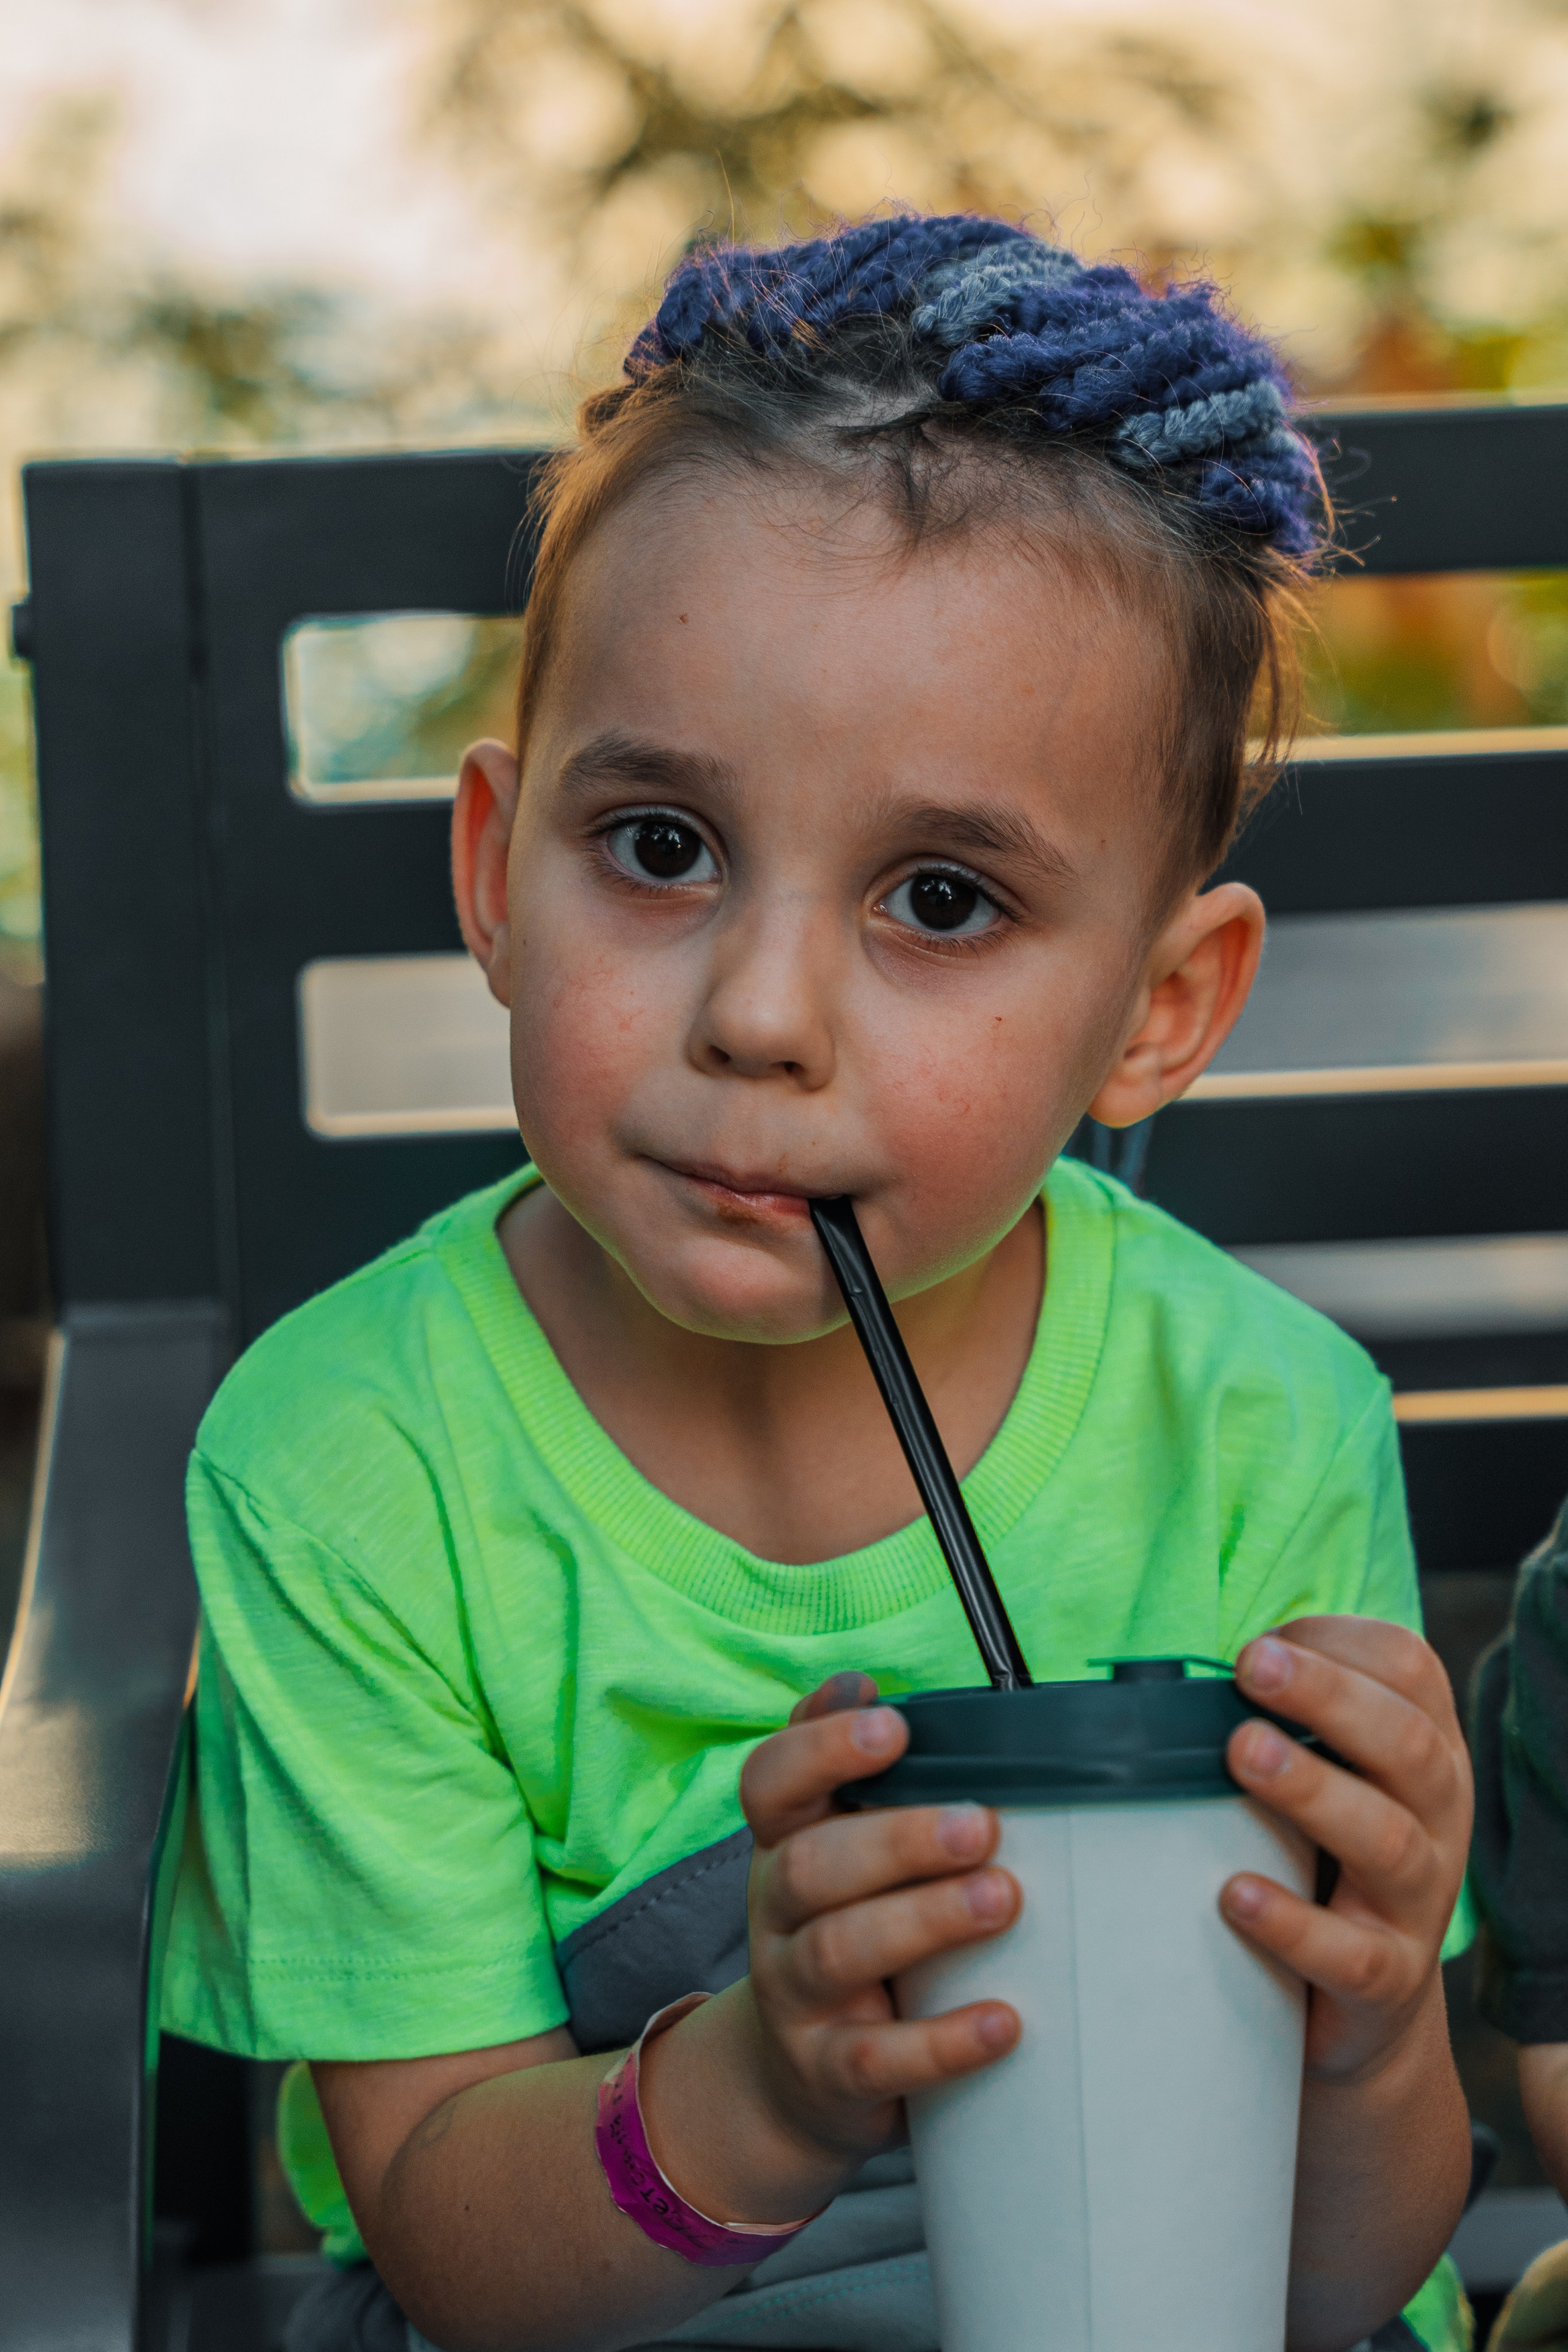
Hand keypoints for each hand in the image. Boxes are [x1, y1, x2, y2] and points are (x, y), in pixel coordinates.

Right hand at [737, 1673, 1020, 2166]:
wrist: (796, 2079)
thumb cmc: (845, 1930)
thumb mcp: (836, 1848)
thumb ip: (854, 1774)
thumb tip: (869, 1684)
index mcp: (784, 1844)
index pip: (770, 1782)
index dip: (821, 1748)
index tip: (893, 1725)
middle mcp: (776, 1913)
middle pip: (810, 1865)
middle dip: (895, 1838)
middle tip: (979, 1824)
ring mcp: (795, 1995)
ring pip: (840, 1951)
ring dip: (924, 1920)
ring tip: (1001, 1898)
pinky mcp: (829, 2073)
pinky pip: (877, 2060)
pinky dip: (941, 2043)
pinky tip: (1003, 2024)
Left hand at [1220, 1617, 1471, 2084]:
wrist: (1367, 2010)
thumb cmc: (1326, 1862)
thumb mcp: (1329, 1780)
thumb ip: (1286, 1722)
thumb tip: (1183, 1667)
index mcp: (1426, 1751)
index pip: (1410, 1672)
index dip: (1340, 1646)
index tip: (1260, 1647)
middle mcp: (1438, 1818)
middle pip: (1406, 1743)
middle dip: (1329, 1697)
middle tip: (1252, 1668)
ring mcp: (1418, 1903)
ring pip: (1387, 1839)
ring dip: (1313, 1790)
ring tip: (1243, 1753)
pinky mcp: (1386, 1980)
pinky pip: (1350, 1954)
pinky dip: (1292, 1924)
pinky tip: (1235, 1892)